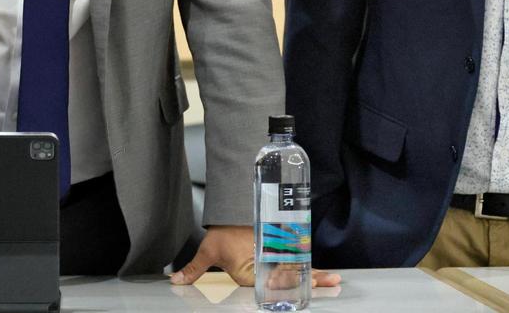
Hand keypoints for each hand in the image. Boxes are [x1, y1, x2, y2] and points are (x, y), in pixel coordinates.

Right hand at [170, 225, 340, 287]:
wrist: (228, 218)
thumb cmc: (221, 235)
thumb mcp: (209, 252)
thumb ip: (194, 268)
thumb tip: (175, 279)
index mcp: (251, 275)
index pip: (270, 286)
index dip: (285, 287)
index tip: (298, 289)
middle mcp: (266, 271)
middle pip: (289, 281)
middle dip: (308, 283)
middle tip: (327, 283)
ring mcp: (276, 262)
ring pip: (298, 274)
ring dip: (316, 277)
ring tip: (333, 280)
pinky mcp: (282, 253)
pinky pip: (300, 264)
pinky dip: (313, 269)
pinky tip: (326, 274)